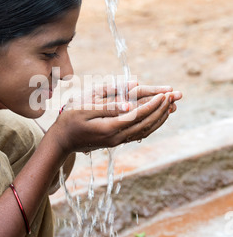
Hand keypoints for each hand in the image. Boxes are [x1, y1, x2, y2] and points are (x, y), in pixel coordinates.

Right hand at [54, 83, 181, 153]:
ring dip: (159, 119)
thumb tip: (128, 105)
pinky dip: (151, 125)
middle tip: (174, 97)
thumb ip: (107, 107)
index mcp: (110, 128)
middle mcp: (117, 137)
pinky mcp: (116, 141)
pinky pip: (139, 134)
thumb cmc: (69, 121)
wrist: (62, 141)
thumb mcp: (85, 110)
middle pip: (146, 124)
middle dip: (162, 110)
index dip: (153, 105)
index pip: (138, 115)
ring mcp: (117, 141)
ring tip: (171, 107)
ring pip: (145, 131)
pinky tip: (156, 118)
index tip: (165, 94)